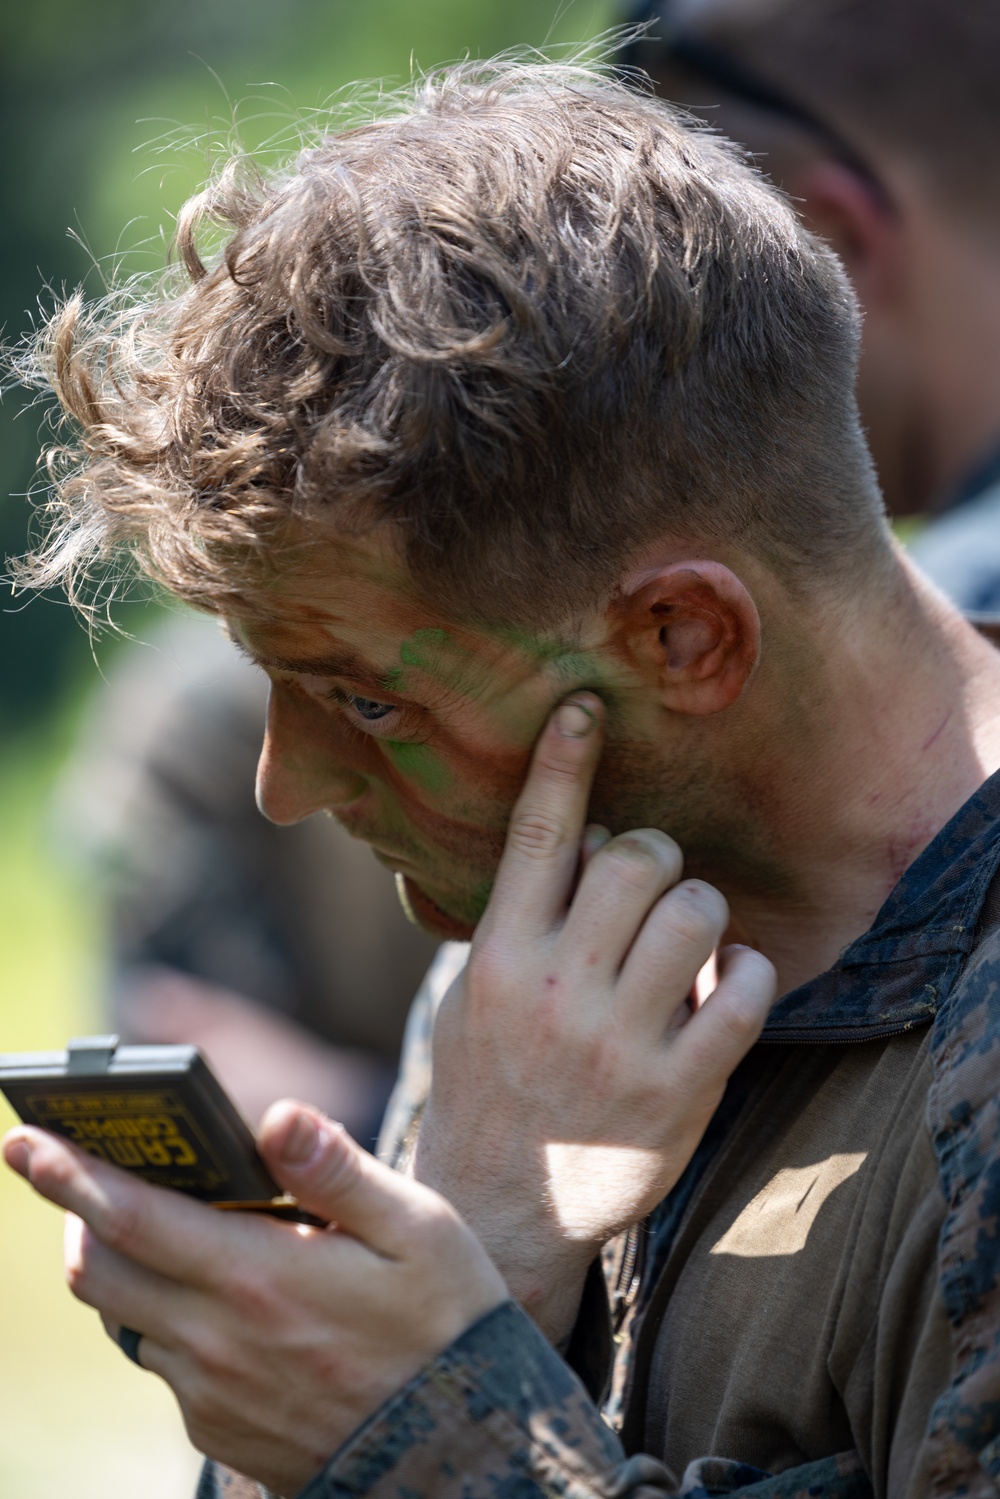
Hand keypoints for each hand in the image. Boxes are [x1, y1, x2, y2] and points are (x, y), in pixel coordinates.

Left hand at [2, 1107, 505, 1497]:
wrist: (464, 1447)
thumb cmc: (446, 1319)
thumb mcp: (417, 1228)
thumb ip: (337, 1170)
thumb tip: (276, 1117)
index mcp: (259, 1277)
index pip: (131, 1217)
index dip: (69, 1175)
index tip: (27, 1140)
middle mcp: (218, 1340)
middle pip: (98, 1271)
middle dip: (76, 1215)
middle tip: (88, 1176)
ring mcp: (211, 1393)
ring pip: (124, 1318)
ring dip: (124, 1266)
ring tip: (167, 1229)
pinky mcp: (219, 1430)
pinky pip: (164, 1363)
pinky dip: (168, 1318)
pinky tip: (225, 1299)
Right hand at [413, 695, 775, 1343]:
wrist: (499, 1210)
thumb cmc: (486, 1086)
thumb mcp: (469, 997)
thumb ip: (517, 919)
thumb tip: (583, 835)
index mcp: (498, 960)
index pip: (537, 838)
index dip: (563, 762)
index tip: (583, 707)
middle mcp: (556, 993)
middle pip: (636, 858)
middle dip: (655, 854)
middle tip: (650, 883)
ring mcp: (620, 1044)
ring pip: (696, 912)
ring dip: (702, 910)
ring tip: (689, 938)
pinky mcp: (679, 1091)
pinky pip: (744, 994)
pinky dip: (749, 972)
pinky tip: (730, 980)